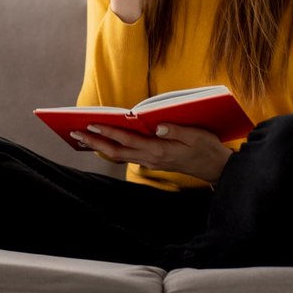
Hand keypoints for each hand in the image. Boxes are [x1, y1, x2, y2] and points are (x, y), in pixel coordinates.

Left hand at [71, 122, 231, 183]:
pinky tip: (105, 142)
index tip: (91, 123)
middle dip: (94, 141)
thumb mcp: (197, 135)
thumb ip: (176, 130)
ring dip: (100, 146)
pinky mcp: (154, 161)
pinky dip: (113, 148)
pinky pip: (128, 155)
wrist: (217, 169)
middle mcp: (151, 158)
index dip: (108, 131)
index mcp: (160, 150)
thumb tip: (156, 125)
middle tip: (75, 132)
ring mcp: (151, 161)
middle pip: (116, 151)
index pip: (127, 140)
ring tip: (83, 137)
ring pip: (120, 155)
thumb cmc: (208, 149)